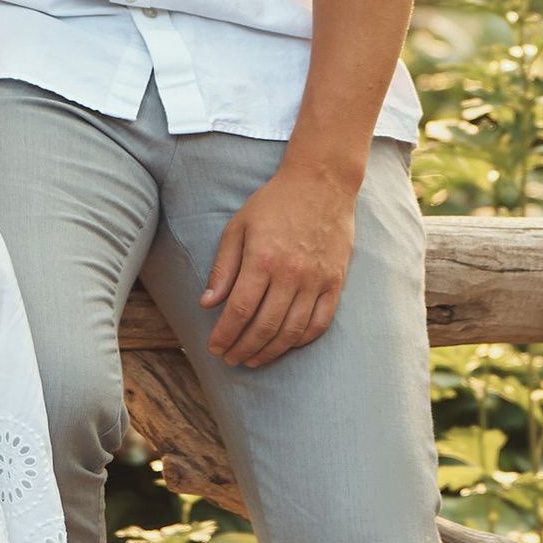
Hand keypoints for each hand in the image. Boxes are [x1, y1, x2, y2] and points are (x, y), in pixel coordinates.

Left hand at [200, 156, 359, 368]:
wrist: (321, 183)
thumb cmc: (274, 203)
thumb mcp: (238, 227)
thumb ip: (223, 268)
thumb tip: (207, 303)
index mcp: (262, 259)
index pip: (240, 310)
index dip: (225, 334)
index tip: (214, 347)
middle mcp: (291, 274)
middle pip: (264, 326)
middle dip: (243, 348)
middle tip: (230, 359)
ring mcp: (316, 280)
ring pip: (292, 331)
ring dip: (269, 351)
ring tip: (253, 358)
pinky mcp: (335, 282)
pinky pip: (320, 323)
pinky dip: (301, 340)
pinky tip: (285, 345)